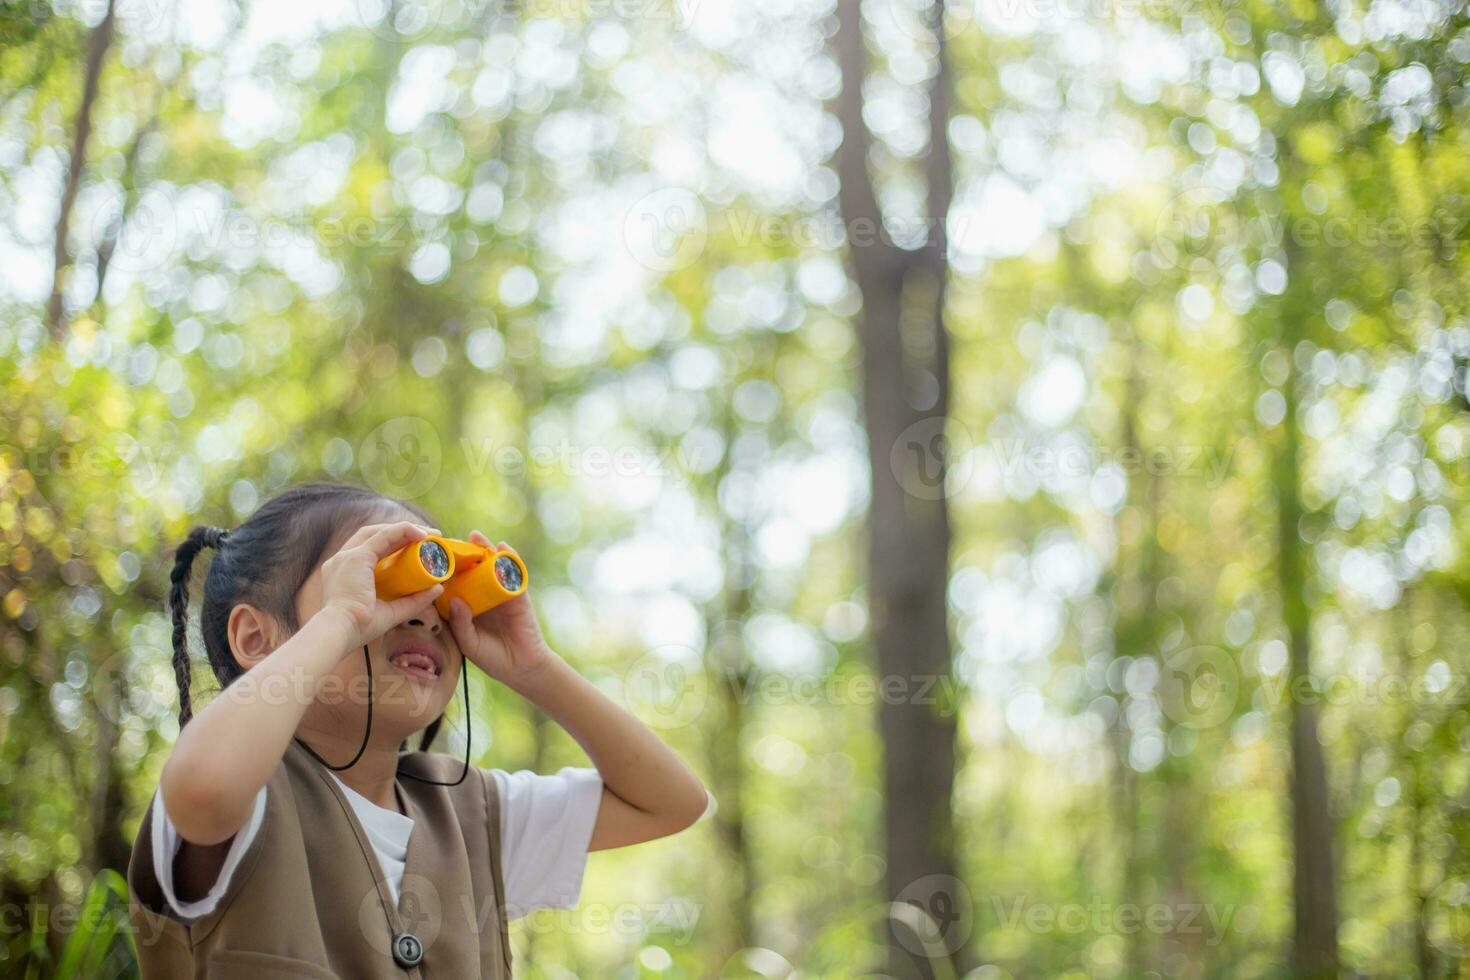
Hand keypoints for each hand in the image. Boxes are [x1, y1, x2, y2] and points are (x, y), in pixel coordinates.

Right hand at [318, 521, 445, 648]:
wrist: (340, 631)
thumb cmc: (360, 628)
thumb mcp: (392, 612)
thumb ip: (413, 601)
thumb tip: (437, 588)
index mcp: (345, 573)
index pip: (371, 550)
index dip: (395, 545)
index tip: (417, 548)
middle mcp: (343, 560)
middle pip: (374, 537)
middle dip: (402, 533)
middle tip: (428, 537)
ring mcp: (348, 556)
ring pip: (380, 532)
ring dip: (406, 529)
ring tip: (430, 534)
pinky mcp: (357, 556)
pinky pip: (384, 536)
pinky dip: (404, 530)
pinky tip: (422, 534)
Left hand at [445, 531, 553, 687]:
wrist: (521, 667)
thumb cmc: (491, 657)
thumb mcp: (468, 642)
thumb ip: (460, 623)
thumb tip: (455, 598)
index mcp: (464, 607)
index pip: (451, 584)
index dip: (441, 571)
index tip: (427, 558)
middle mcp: (481, 596)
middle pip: (470, 569)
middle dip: (461, 554)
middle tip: (450, 539)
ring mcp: (500, 593)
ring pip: (490, 566)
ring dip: (484, 549)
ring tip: (475, 536)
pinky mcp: (518, 594)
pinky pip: (514, 573)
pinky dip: (510, 559)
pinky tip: (503, 547)